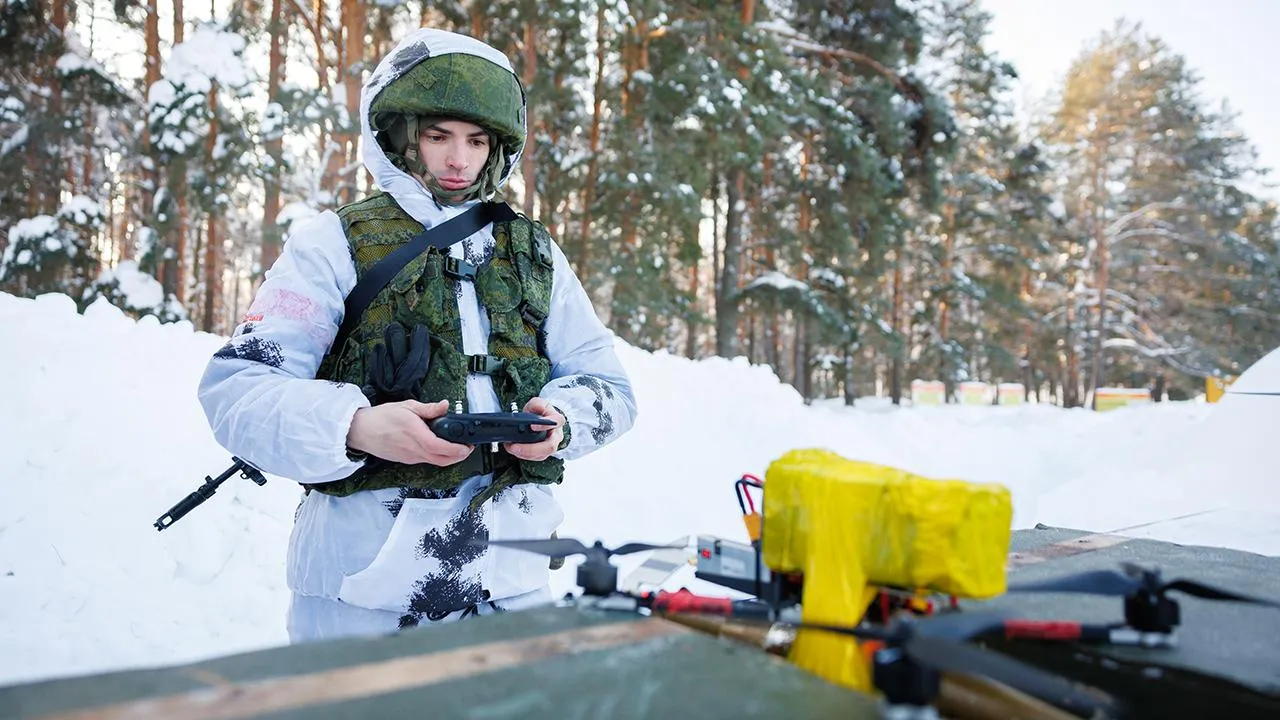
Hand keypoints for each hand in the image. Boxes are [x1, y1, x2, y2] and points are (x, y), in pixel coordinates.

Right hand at [347, 399, 473, 466]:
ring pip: (435, 462)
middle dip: (459, 456)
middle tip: (468, 448)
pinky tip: (440, 448)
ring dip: (449, 458)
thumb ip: (428, 408)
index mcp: (414, 434)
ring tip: (457, 447)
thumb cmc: (381, 418)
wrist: (360, 431)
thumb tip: (445, 405)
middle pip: (442, 460)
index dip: (457, 450)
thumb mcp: (406, 406)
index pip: (440, 447)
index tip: (468, 446)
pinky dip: (437, 457)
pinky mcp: (406, 460)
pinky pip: (426, 461)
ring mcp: (409, 457)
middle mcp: (413, 450)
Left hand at [503, 397, 564, 461]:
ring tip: (510, 447)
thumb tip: (537, 408)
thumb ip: (537, 404)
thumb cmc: (541, 413)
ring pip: (541, 455)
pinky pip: (534, 458)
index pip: (556, 422)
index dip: (544, 426)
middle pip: (549, 446)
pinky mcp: (543, 453)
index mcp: (557, 421)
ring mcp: (550, 446)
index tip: (532, 426)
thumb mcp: (538, 403)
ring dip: (524, 453)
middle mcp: (556, 435)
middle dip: (530, 449)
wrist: (542, 420)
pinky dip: (522, 455)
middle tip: (514, 446)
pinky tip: (513, 450)